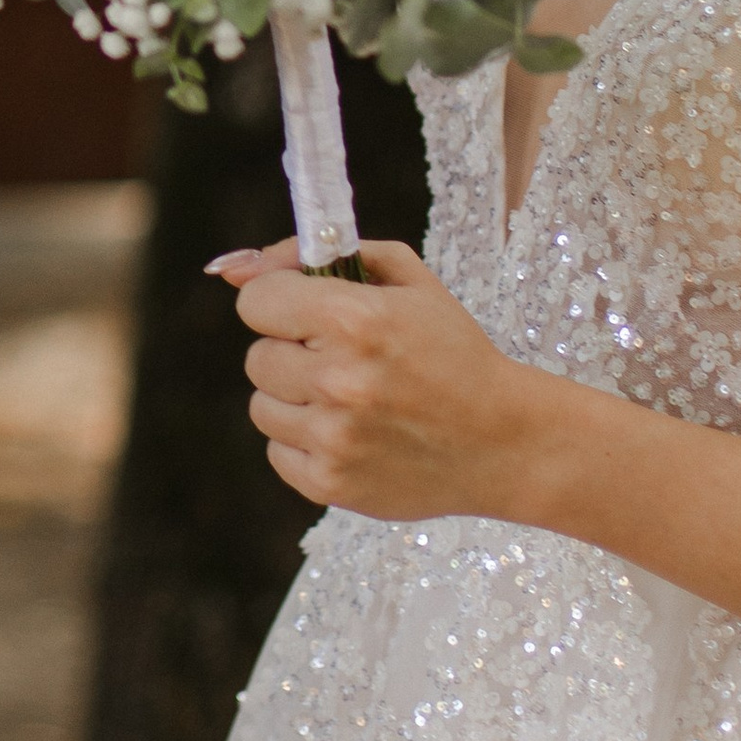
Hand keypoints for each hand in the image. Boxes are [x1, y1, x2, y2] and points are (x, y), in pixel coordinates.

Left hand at [210, 237, 542, 520]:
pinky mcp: (329, 484)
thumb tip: (236, 270)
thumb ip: (323, 256)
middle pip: (257, 357)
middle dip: (293, 353)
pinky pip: (277, 453)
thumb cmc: (454, 353)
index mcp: (355, 319)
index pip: (257, 301)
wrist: (503, 441)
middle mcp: (338, 380)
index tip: (307, 312)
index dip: (281, 303)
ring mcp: (332, 438)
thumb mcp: (408, 281)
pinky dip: (306, 443)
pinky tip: (353, 435)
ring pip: (261, 407)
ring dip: (296, 400)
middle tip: (343, 361)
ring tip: (350, 401)